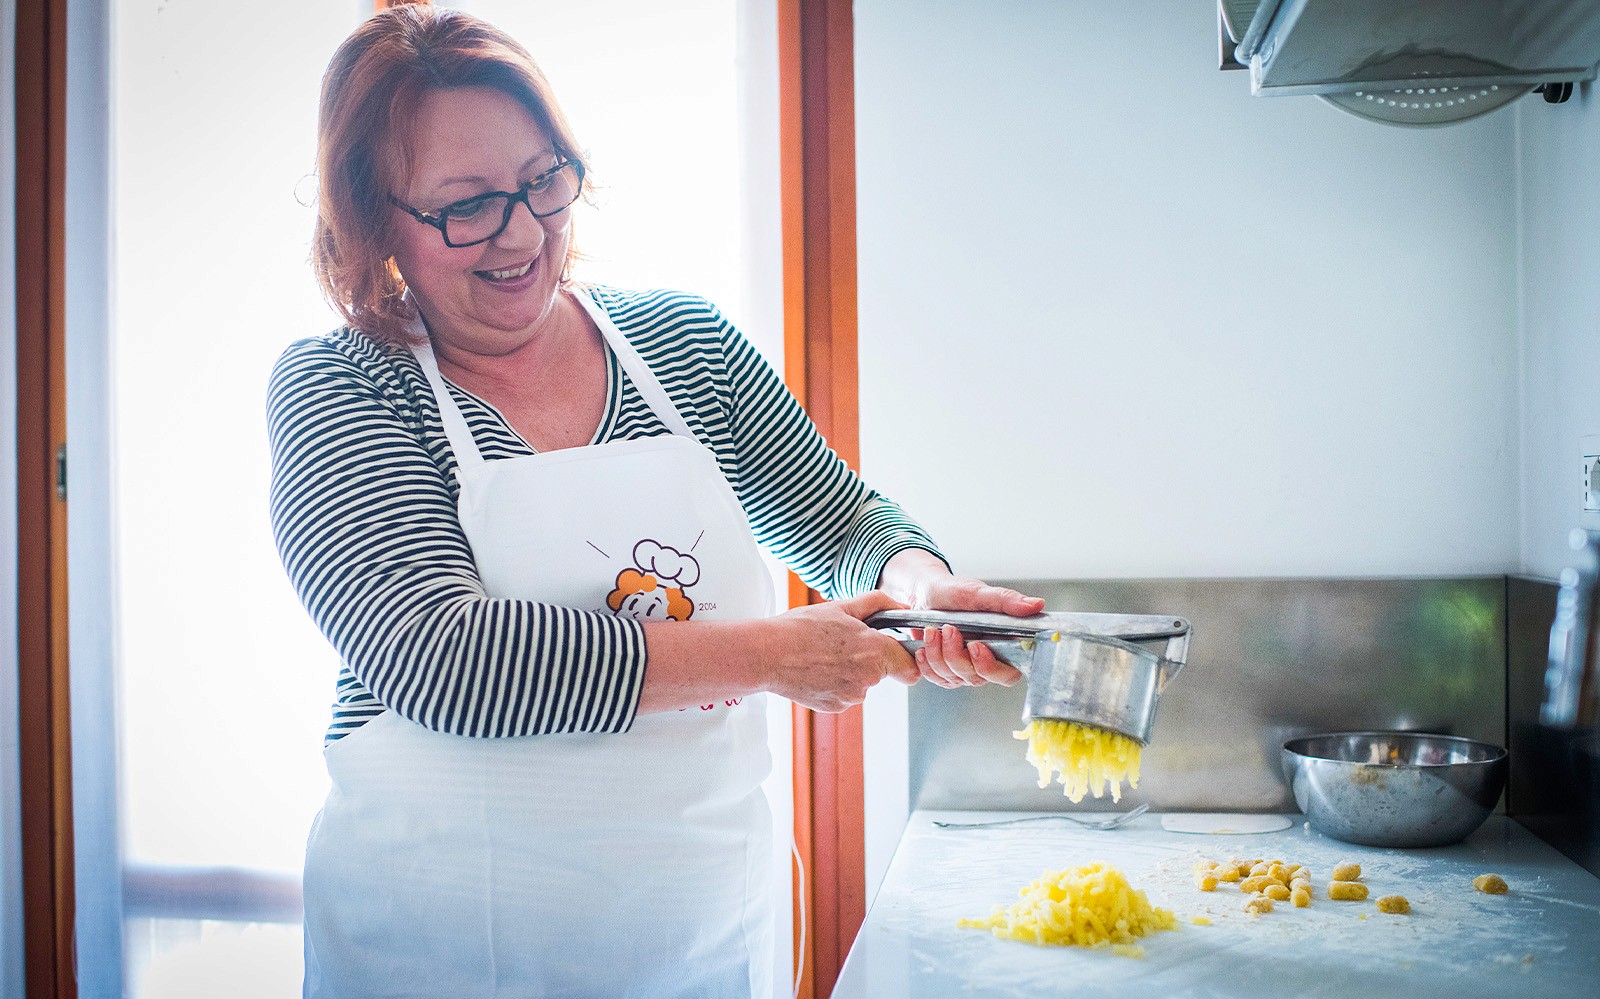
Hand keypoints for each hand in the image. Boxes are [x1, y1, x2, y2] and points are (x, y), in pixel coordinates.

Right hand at [760, 590, 919, 712]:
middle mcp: (867, 679)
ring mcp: (851, 697)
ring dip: (849, 670)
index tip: (897, 651)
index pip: (909, 666)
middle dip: (868, 658)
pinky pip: (844, 694)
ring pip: (861, 683)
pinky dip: (834, 683)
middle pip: (881, 671)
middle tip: (841, 643)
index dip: (905, 658)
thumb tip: (903, 607)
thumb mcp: (842, 607)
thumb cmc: (801, 628)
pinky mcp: (834, 707)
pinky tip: (815, 669)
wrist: (767, 655)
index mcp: (874, 652)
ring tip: (822, 654)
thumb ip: (879, 604)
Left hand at [880, 551, 1043, 688]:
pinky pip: (936, 677)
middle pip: (978, 678)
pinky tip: (923, 645)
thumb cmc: (955, 592)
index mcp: (1002, 645)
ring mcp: (965, 669)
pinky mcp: (945, 671)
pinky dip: (927, 662)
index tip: (976, 646)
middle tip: (949, 630)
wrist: (925, 593)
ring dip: (939, 654)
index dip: (992, 667)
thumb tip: (1036, 604)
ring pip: (954, 678)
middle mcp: (986, 661)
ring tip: (933, 630)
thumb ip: (1005, 600)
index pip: (1008, 674)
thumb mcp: (978, 592)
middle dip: (958, 657)